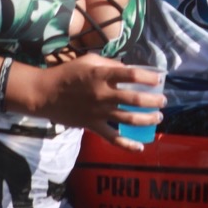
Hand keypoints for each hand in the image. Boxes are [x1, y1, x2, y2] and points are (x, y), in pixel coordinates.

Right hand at [35, 56, 165, 151]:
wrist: (44, 94)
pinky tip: (140, 147)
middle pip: (135, 99)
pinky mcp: (92, 125)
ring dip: (147, 119)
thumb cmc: (67, 74)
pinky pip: (112, 138)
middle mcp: (103, 95)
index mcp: (102, 76)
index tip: (159, 79)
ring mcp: (98, 112)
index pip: (132, 75)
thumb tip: (128, 69)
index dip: (149, 77)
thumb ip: (109, 64)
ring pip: (128, 118)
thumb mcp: (88, 61)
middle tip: (162, 101)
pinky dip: (127, 145)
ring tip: (158, 118)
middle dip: (153, 101)